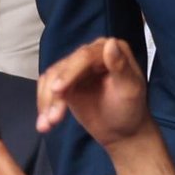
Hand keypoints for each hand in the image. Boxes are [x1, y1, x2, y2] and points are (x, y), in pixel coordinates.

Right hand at [38, 37, 152, 147]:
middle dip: (54, 93)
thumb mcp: (130, 89)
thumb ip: (120, 67)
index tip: (57, 91)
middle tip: (51, 118)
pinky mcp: (66, 81)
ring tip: (47, 124)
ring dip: (46, 101)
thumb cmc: (131, 109)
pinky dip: (44, 103)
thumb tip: (110, 43)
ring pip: (52, 77)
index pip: (84, 56)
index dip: (69, 73)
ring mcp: (77, 67)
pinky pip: (48, 86)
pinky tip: (45, 121)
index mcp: (111, 50)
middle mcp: (91, 54)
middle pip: (64, 66)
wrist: (124, 131)